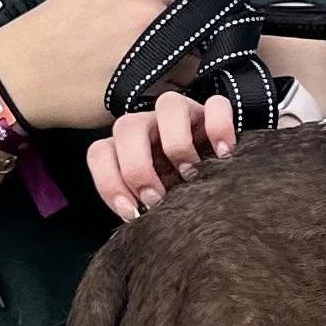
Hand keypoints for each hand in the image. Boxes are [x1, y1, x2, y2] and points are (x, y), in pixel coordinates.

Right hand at [0, 0, 191, 131]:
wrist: (18, 75)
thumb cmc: (50, 31)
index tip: (189, 9)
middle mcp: (150, 16)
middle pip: (200, 26)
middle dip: (192, 36)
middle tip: (170, 46)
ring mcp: (154, 56)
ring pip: (194, 62)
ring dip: (183, 68)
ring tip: (152, 71)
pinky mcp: (151, 92)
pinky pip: (177, 92)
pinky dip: (168, 92)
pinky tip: (144, 90)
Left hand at [87, 91, 235, 220]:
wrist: (224, 188)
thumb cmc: (183, 199)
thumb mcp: (158, 205)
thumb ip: (141, 208)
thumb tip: (134, 222)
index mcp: (128, 149)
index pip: (101, 152)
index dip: (109, 182)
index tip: (131, 212)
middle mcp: (151, 127)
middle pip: (127, 126)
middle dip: (138, 167)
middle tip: (156, 198)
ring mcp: (182, 115)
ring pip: (168, 104)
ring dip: (177, 143)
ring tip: (191, 174)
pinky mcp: (213, 113)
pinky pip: (216, 105)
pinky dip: (219, 127)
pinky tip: (224, 154)